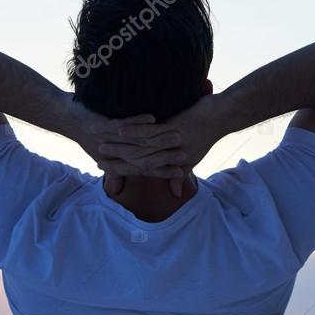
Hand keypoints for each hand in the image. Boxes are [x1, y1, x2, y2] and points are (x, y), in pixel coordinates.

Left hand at [61, 95, 184, 193]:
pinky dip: (137, 122)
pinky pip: (121, 125)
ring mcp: (107, 140)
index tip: (182, 170)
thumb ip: (114, 171)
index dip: (162, 171)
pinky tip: (152, 117)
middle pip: (143, 158)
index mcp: (117, 161)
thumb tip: (119, 191)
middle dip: (166, 156)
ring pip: (136, 142)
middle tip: (185, 154)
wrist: (67, 120)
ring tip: (176, 134)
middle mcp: (114, 153)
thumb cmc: (88, 138)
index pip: (144, 169)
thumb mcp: (103, 155)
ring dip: (157, 138)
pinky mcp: (101, 126)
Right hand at [99, 94, 224, 196]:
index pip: (142, 170)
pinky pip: (148, 130)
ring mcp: (168, 142)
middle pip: (137, 160)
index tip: (104, 168)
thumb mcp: (190, 159)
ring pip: (139, 146)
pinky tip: (118, 128)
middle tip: (96, 156)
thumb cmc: (204, 137)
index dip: (122, 170)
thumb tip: (175, 194)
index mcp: (170, 163)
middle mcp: (167, 155)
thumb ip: (178, 175)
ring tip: (101, 143)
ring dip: (119, 146)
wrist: (218, 119)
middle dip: (115, 159)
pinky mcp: (171, 127)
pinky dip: (132, 130)